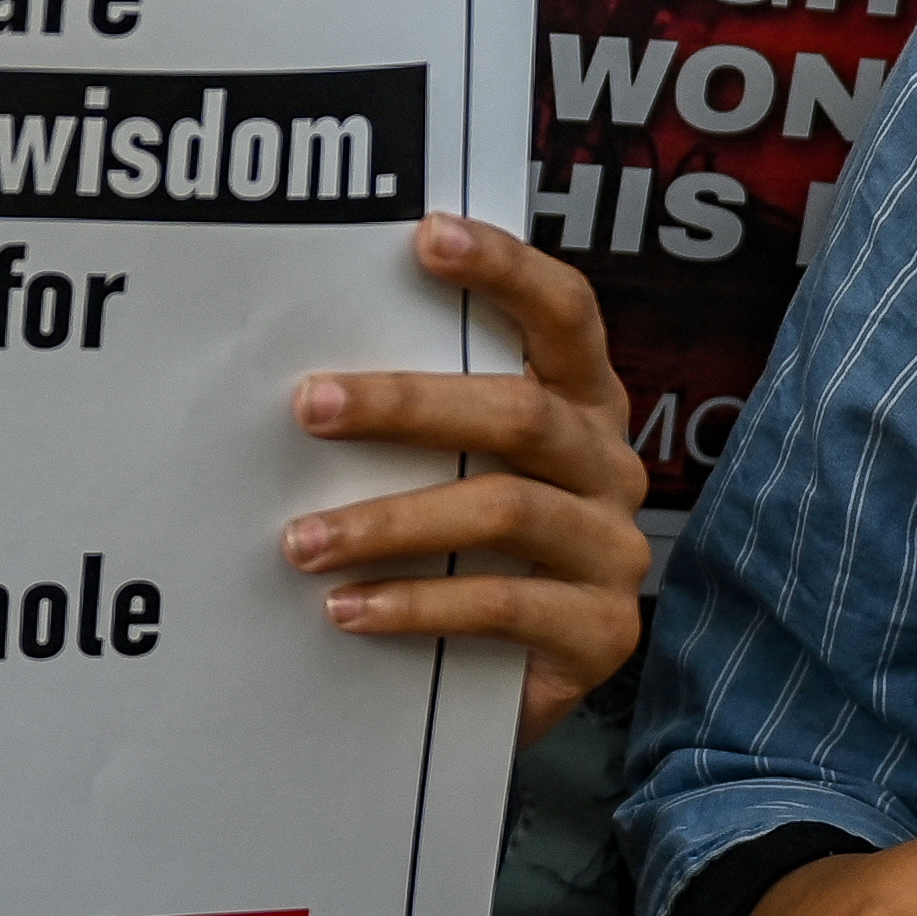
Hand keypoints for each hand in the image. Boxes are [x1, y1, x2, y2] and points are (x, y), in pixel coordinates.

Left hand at [281, 213, 653, 742]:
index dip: (507, 269)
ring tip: (302, 540)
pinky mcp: (603, 632)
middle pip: (518, 412)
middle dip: (405, 404)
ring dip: (390, 521)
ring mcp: (614, 548)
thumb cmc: (465, 548)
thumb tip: (304, 376)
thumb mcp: (452, 468)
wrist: (512, 681)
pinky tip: (348, 608)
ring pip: (505, 508)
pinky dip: (417, 604)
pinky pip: (505, 604)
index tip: (426, 235)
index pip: (565, 312)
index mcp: (582, 400)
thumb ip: (420, 418)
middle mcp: (610, 464)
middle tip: (308, 406)